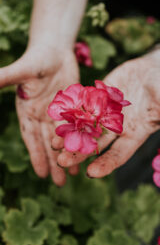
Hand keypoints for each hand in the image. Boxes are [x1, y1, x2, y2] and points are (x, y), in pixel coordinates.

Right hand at [0, 46, 78, 185]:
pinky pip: (78, 126)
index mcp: (27, 111)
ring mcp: (58, 113)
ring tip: (75, 174)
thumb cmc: (37, 58)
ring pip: (64, 138)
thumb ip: (4, 78)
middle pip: (49, 143)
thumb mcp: (22, 70)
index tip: (42, 174)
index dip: (36, 155)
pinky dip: (82, 139)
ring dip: (69, 155)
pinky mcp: (73, 108)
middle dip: (54, 162)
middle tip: (61, 184)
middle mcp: (42, 116)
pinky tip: (89, 151)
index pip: (31, 137)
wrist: (55, 50)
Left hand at [55, 48, 159, 177]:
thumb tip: (159, 120)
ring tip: (53, 142)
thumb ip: (159, 113)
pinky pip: (83, 105)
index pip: (118, 154)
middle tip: (61, 160)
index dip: (106, 164)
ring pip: (85, 127)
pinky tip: (57, 117)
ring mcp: (105, 112)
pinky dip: (71, 111)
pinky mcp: (98, 97)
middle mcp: (116, 127)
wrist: (152, 70)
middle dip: (79, 152)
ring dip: (70, 134)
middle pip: (95, 144)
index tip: (90, 173)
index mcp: (134, 133)